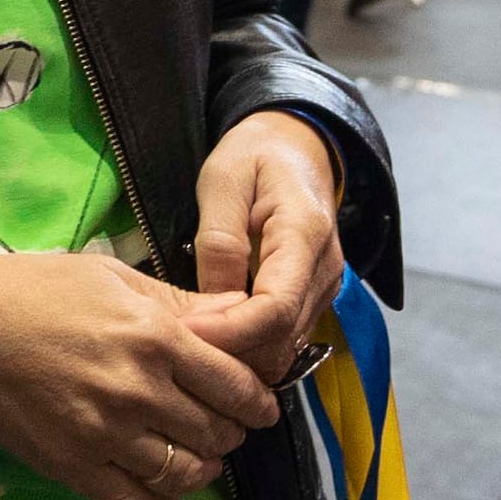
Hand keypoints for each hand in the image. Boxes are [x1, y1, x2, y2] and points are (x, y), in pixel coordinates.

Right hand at [0, 250, 279, 499]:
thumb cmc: (38, 289)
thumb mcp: (115, 278)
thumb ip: (181, 303)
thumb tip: (244, 313)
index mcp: (155, 336)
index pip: (235, 384)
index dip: (257, 401)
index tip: (261, 406)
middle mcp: (138, 390)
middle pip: (216, 432)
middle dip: (231, 433)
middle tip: (224, 428)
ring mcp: (106, 435)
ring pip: (183, 472)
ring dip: (202, 471)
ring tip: (199, 461)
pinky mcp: (73, 466)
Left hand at [181, 112, 343, 385]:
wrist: (296, 146)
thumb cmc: (255, 155)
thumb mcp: (223, 179)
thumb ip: (219, 240)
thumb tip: (213, 304)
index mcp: (305, 233)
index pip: (275, 308)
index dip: (229, 332)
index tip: (184, 331)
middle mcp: (325, 269)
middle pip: (281, 339)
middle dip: (229, 349)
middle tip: (175, 337)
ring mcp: (325, 288)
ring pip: (284, 348)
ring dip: (238, 353)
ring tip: (190, 334)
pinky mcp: (314, 298)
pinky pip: (284, 339)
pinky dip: (249, 345)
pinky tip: (214, 330)